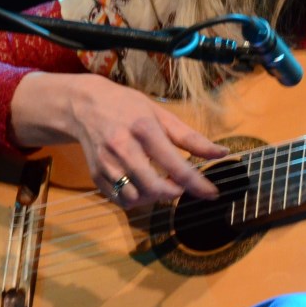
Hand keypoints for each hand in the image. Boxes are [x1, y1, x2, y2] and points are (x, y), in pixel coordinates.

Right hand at [11, 71, 228, 207]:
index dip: (197, 184)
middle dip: (174, 192)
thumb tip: (221, 153)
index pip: (175, 165)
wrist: (84, 106)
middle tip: (181, 185)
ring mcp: (107, 164)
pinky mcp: (96, 176)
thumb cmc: (129, 107)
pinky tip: (142, 185)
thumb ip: (191, 137)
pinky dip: (137, 199)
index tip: (212, 194)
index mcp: (145, 130)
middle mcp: (123, 149)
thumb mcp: (162, 114)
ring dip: (154, 197)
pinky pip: (120, 200)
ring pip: (137, 198)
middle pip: (154, 187)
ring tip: (161, 182)